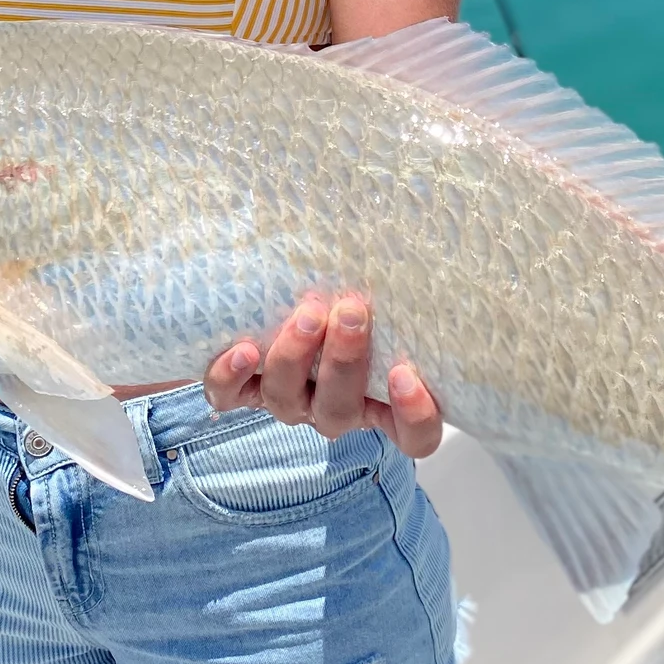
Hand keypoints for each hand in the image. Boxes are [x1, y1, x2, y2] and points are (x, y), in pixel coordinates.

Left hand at [203, 291, 443, 457]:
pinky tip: (243, 349)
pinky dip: (233, 376)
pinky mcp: (240, 390)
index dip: (415, 417)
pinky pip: (230, 397)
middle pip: (341, 410)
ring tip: (308, 314)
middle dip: (346, 362)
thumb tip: (432, 229)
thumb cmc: (344, 291)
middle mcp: (334, 406)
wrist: (268, 293)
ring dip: (296, 358)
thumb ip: (400, 283)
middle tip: (352, 312)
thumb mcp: (375, 290)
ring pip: (288, 402)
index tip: (405, 374)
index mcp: (379, 397)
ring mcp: (287, 402)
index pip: (413, 435)